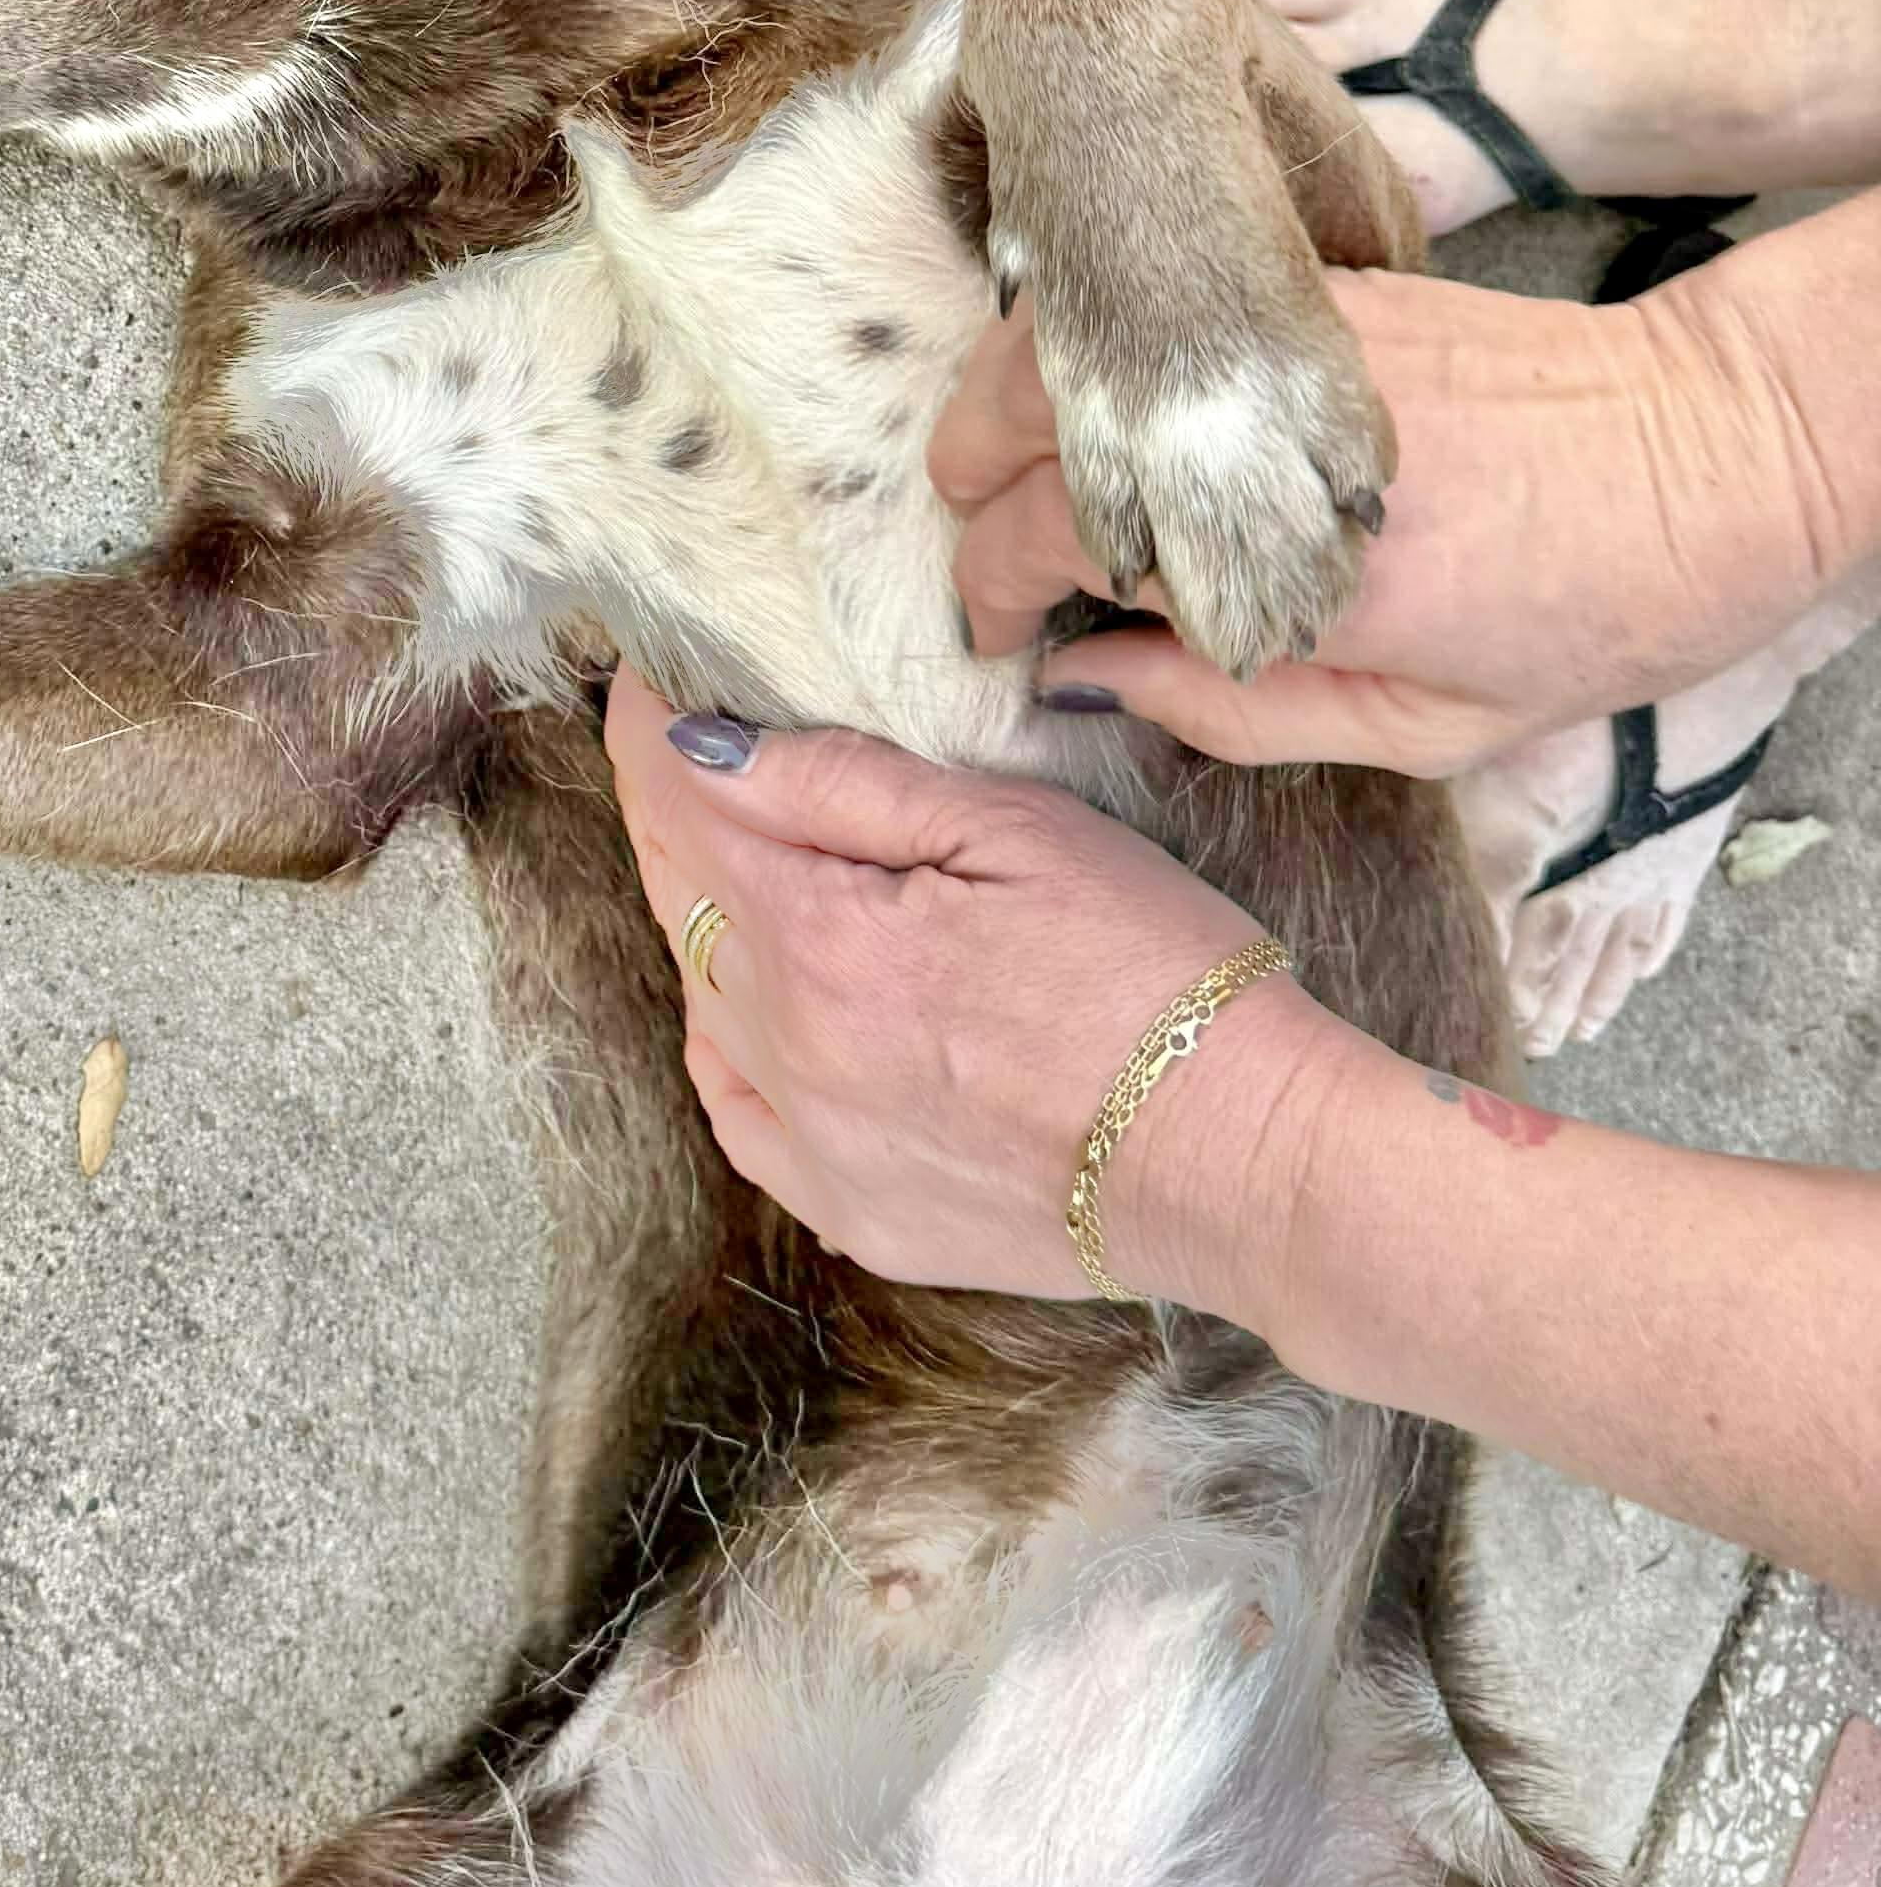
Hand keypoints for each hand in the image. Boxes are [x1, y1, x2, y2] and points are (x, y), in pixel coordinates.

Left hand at [604, 676, 1330, 1302]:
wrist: (1239, 1159)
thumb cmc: (1154, 972)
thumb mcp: (1016, 831)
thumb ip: (844, 785)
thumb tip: (708, 745)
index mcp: (823, 939)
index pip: (680, 802)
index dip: (650, 725)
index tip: (648, 672)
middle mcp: (792, 1050)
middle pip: (681, 896)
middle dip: (672, 806)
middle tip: (681, 740)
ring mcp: (814, 1145)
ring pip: (705, 998)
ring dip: (705, 915)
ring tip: (732, 850)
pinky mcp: (852, 1213)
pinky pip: (740, 1112)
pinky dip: (729, 1040)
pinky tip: (750, 1001)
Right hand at [930, 268, 1825, 775]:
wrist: (1722, 450)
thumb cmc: (1591, 612)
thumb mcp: (1423, 725)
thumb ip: (1237, 712)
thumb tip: (1093, 678)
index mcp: (1275, 561)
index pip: (1049, 544)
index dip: (993, 593)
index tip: (999, 630)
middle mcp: (1254, 434)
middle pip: (1018, 421)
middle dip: (970, 487)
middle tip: (987, 546)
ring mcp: (1276, 340)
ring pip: (1061, 334)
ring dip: (1010, 397)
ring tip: (1022, 462)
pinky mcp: (1317, 286)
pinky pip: (1158, 301)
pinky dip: (1102, 346)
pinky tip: (1123, 403)